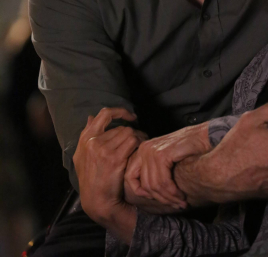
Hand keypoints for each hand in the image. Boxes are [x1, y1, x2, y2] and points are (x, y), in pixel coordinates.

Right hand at [73, 107, 145, 241]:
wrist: (96, 201)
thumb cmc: (91, 179)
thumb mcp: (82, 156)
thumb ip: (87, 135)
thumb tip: (91, 117)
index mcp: (85, 138)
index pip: (105, 114)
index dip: (120, 111)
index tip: (131, 117)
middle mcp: (92, 141)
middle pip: (122, 127)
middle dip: (132, 133)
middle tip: (139, 141)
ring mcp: (103, 149)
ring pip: (129, 133)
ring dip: (138, 139)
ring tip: (139, 148)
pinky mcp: (114, 158)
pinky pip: (133, 142)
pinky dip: (139, 146)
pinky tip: (139, 153)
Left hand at [124, 122, 210, 208]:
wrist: (205, 136)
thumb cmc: (189, 148)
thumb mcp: (167, 159)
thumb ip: (156, 171)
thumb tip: (148, 194)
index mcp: (142, 150)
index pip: (130, 177)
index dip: (141, 193)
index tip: (157, 198)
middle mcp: (144, 149)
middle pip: (145, 185)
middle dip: (161, 199)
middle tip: (175, 205)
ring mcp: (152, 151)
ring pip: (154, 186)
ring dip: (169, 198)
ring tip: (180, 202)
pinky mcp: (162, 154)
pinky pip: (163, 182)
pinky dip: (172, 192)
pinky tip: (181, 195)